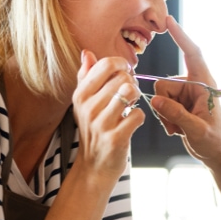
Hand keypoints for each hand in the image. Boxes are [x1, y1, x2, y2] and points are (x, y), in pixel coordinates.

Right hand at [72, 50, 142, 184]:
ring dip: (137, 97)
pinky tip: (132, 121)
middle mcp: (88, 108)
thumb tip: (87, 52)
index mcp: (80, 95)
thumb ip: (85, 76)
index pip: (105, 65)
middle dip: (132, 82)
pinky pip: (138, 114)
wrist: (94, 166)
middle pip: (122, 78)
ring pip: (130, 92)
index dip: (122, 65)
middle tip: (130, 93)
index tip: (125, 73)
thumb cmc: (93, 129)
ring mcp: (101, 124)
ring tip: (132, 103)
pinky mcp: (115, 139)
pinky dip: (139, 116)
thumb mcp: (84, 103)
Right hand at [149, 17, 220, 166]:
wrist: (217, 154)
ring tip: (179, 129)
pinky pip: (161, 105)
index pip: (192, 54)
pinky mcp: (180, 104)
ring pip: (161, 96)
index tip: (169, 21)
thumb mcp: (195, 129)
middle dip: (165, 105)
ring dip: (165, 115)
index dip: (181, 37)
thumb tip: (155, 100)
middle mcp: (194, 85)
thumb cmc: (214, 142)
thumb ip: (176, 114)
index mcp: (204, 84)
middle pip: (164, 84)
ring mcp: (186, 95)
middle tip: (176, 124)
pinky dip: (165, 118)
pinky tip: (177, 129)